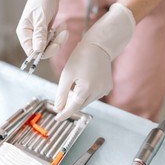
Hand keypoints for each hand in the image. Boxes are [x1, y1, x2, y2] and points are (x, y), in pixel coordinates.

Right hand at [16, 0, 64, 55]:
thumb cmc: (42, 0)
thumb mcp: (41, 17)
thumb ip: (39, 34)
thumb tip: (37, 51)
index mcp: (24, 32)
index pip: (31, 51)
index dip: (43, 52)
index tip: (56, 45)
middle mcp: (29, 35)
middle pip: (41, 51)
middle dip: (54, 44)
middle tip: (63, 35)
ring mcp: (38, 34)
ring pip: (49, 46)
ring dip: (58, 39)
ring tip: (63, 27)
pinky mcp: (45, 32)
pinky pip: (53, 40)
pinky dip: (59, 35)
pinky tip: (62, 25)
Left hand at [54, 3, 135, 120]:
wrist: (99, 46)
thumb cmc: (81, 57)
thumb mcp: (66, 74)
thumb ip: (61, 93)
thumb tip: (58, 108)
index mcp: (87, 88)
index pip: (73, 107)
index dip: (64, 114)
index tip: (57, 118)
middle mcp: (98, 91)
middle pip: (80, 105)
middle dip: (69, 104)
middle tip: (60, 100)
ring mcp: (104, 90)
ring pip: (87, 101)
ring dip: (77, 98)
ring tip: (71, 87)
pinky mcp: (107, 87)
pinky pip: (93, 95)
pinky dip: (86, 94)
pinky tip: (82, 84)